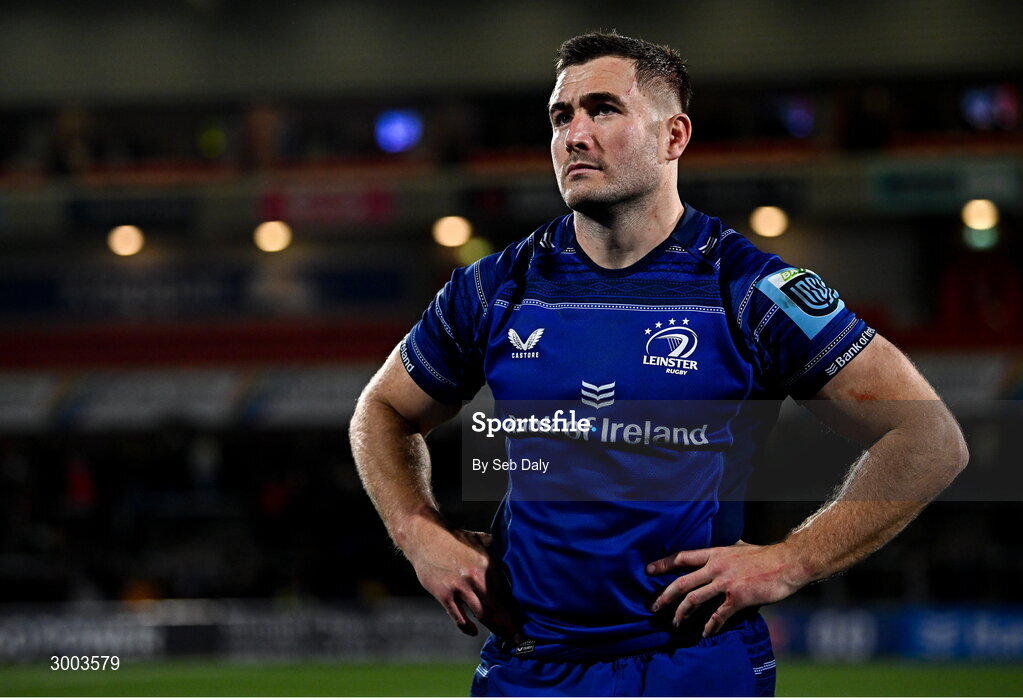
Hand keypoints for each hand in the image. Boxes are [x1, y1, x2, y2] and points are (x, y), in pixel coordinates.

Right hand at [408, 527, 523, 642]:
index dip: (516, 609)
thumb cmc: (456, 538)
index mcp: (487, 564)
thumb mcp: (481, 540)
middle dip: (510, 625)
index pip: (506, 592)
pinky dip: (466, 627)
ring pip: (482, 614)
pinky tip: (473, 631)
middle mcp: (475, 577)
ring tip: (503, 637)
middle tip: (519, 639)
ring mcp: (459, 587)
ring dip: (494, 627)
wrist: (426, 537)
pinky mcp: (443, 594)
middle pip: (497, 607)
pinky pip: (458, 616)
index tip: (524, 622)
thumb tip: (516, 562)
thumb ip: (498, 552)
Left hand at [646, 540, 806, 636]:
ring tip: (675, 623)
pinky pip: (718, 615)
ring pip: (694, 599)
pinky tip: (705, 634)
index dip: (663, 564)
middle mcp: (716, 567)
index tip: (648, 570)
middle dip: (664, 595)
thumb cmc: (767, 556)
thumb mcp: (743, 546)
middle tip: (653, 606)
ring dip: (682, 613)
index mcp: (716, 553)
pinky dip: (710, 626)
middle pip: (682, 582)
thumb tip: (733, 543)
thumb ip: (733, 548)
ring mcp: (725, 582)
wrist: (788, 562)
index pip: (682, 557)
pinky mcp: (738, 597)